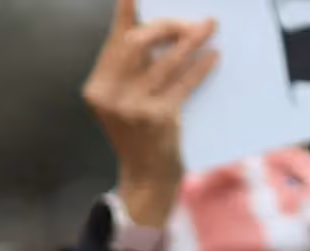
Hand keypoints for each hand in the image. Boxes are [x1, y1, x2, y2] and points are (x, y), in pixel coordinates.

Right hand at [82, 0, 219, 227]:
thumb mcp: (123, 99)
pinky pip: (184, 82)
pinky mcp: (158, 118)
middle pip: (137, 43)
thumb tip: (153, 26)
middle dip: (167, 26)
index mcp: (97, 87)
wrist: (146, 176)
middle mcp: (109, 96)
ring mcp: (132, 108)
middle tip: (192, 23)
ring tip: (209, 27)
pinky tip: (212, 56)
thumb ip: (129, 67)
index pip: (116, 40)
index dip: (126, 13)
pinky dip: (201, 67)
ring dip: (191, 39)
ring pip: (166, 60)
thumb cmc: (139, 132)